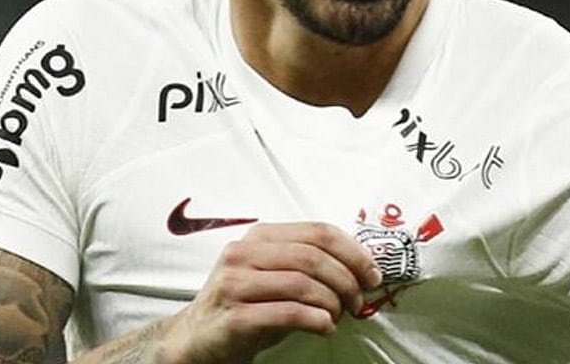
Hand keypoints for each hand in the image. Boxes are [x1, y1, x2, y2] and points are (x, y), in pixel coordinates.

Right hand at [158, 222, 383, 363]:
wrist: (198, 338)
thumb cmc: (245, 305)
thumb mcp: (273, 274)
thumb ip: (306, 264)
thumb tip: (360, 268)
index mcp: (259, 237)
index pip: (317, 232)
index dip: (352, 252)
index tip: (371, 272)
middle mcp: (243, 254)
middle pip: (312, 257)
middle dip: (346, 280)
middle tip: (358, 301)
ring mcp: (235, 284)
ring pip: (302, 284)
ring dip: (333, 303)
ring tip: (339, 316)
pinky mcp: (235, 317)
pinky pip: (288, 313)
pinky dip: (316, 320)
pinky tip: (324, 327)